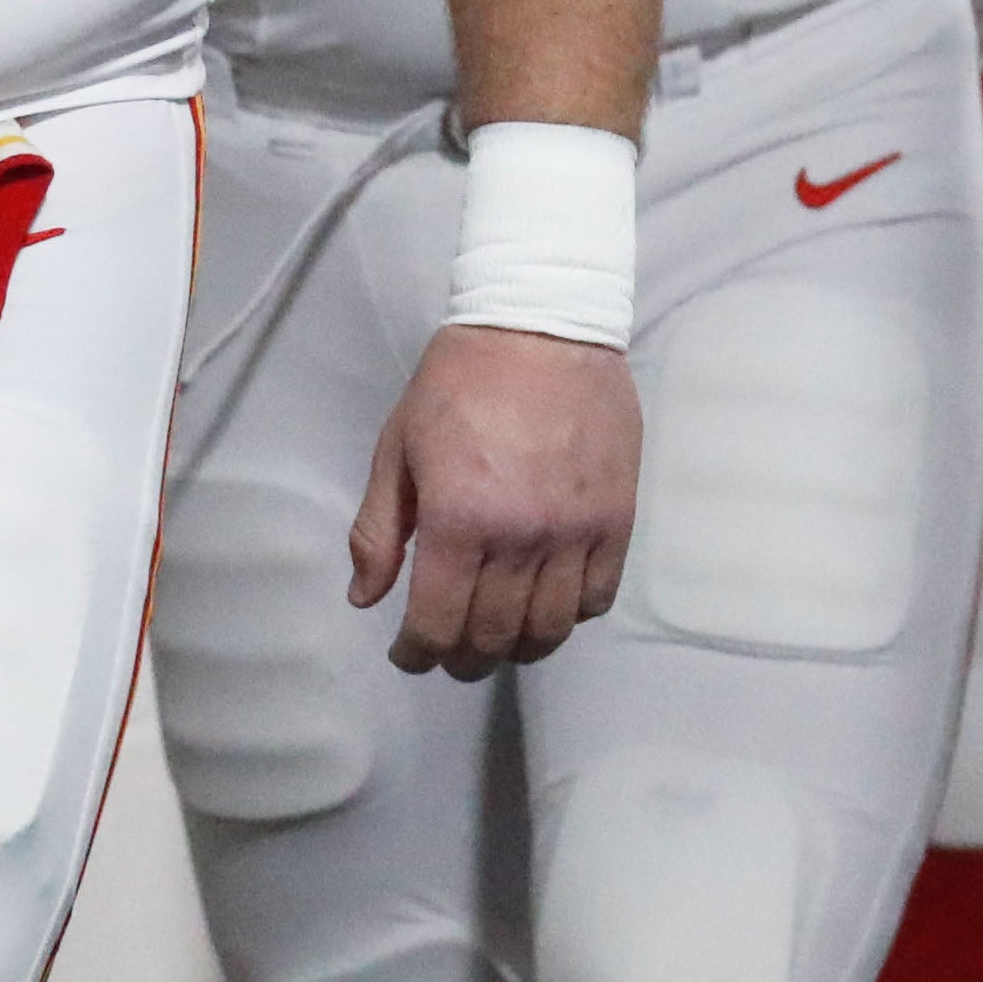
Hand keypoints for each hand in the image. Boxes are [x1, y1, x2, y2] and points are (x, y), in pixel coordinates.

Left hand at [349, 322, 638, 676]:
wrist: (544, 323)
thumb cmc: (460, 381)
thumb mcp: (397, 446)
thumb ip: (378, 530)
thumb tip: (366, 599)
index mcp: (456, 519)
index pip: (436, 625)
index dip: (416, 654)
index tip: (407, 654)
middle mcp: (519, 537)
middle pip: (492, 638)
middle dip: (462, 658)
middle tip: (450, 650)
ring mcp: (575, 532)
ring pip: (549, 629)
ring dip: (518, 648)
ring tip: (500, 637)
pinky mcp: (617, 518)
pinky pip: (598, 597)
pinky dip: (571, 615)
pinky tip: (549, 601)